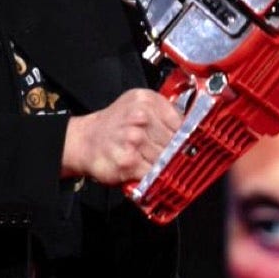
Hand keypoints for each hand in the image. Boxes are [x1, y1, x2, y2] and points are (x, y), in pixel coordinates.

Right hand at [61, 89, 180, 184]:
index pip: (181, 122)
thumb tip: (193, 130)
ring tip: (153, 162)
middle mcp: (140, 117)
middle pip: (175, 142)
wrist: (85, 140)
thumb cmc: (116, 124)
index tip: (188, 145)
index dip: (186, 137)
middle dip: (174, 152)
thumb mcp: (139, 106)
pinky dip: (154, 176)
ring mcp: (134, 140)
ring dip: (163, 165)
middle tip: (171, 157)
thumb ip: (164, 113)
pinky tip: (147, 170)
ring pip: (166, 158)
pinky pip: (154, 173)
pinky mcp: (128, 162)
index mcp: (147, 101)